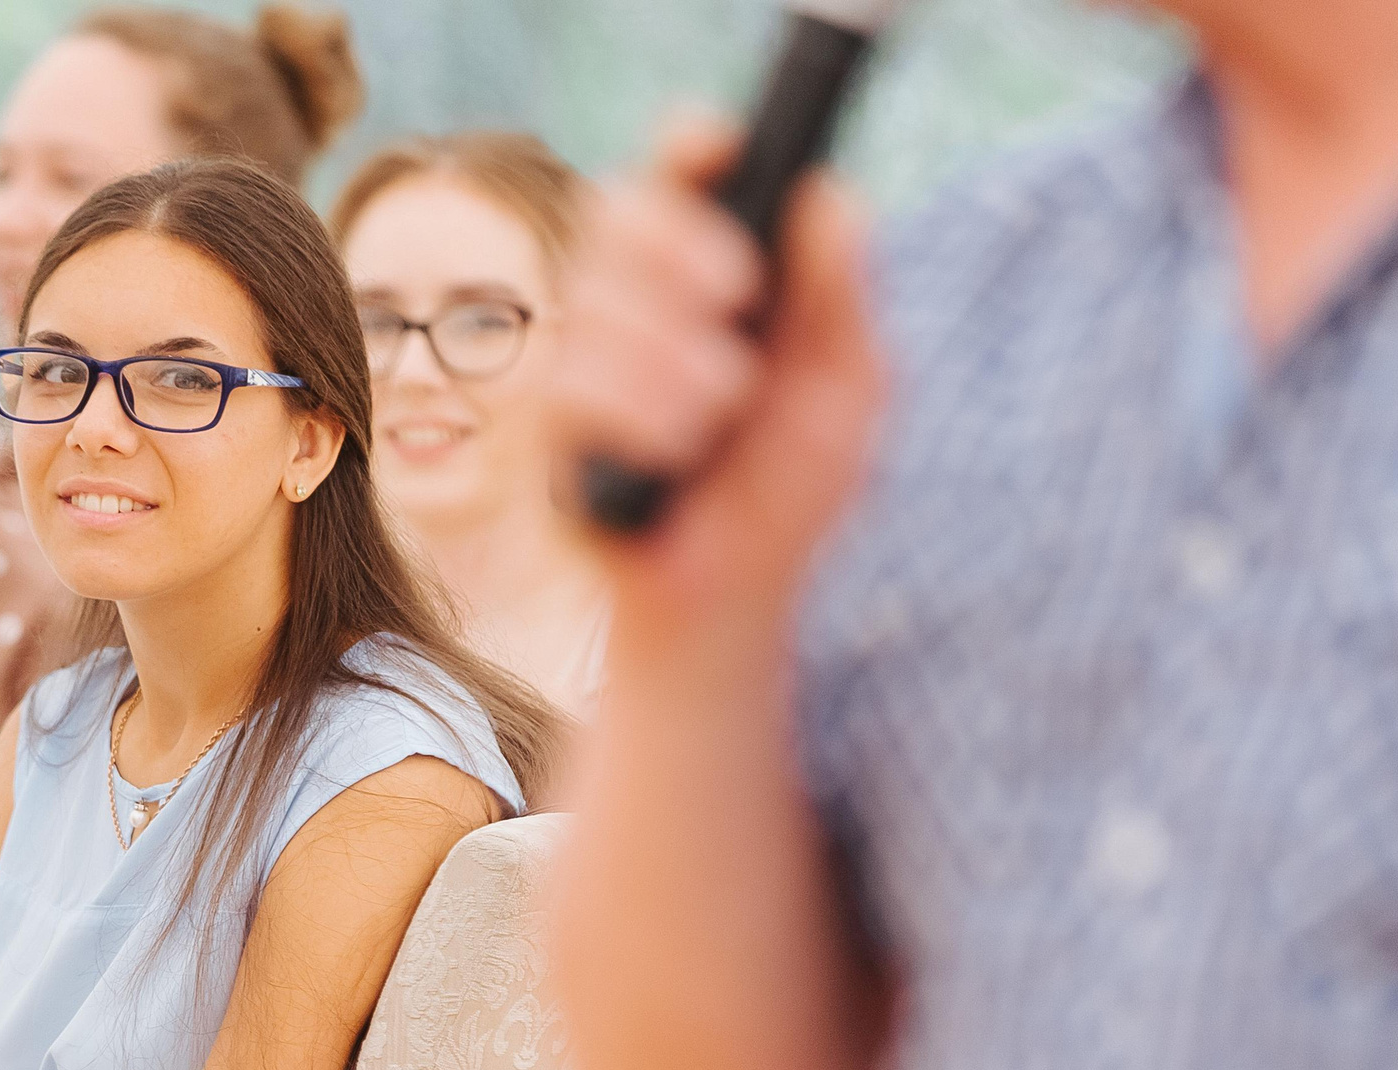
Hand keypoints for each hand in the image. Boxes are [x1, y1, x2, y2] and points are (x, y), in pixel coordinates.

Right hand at [549, 112, 884, 626]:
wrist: (731, 596)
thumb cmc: (787, 488)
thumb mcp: (847, 386)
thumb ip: (841, 292)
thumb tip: (834, 192)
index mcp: (712, 267)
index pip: (681, 172)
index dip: (689, 145)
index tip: (718, 148)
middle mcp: (638, 297)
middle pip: (618, 209)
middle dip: (679, 246)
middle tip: (738, 295)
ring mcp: (585, 356)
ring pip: (596, 300)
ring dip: (674, 359)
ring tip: (719, 420)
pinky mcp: (551, 424)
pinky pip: (574, 385)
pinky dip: (639, 418)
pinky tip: (675, 455)